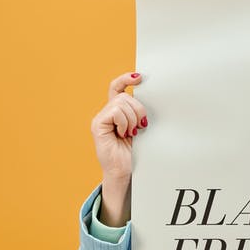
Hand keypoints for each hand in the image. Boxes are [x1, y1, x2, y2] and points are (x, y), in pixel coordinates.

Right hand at [90, 71, 147, 225]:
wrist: (126, 172)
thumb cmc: (135, 153)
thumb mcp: (141, 128)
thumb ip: (140, 112)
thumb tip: (152, 96)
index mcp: (117, 112)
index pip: (117, 87)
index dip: (127, 79)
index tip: (140, 77)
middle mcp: (106, 113)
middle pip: (124, 97)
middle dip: (138, 110)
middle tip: (141, 127)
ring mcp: (100, 118)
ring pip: (121, 103)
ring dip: (132, 119)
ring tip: (131, 134)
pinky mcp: (97, 125)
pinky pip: (115, 112)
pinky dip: (124, 122)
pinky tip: (123, 134)